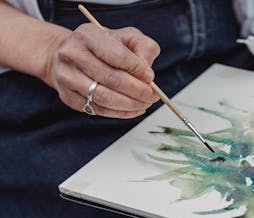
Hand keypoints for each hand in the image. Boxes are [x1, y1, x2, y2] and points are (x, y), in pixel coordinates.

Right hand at [43, 23, 160, 117]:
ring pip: (103, 98)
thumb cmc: (106, 46)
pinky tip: (134, 109)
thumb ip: (143, 48)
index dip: (137, 69)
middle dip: (137, 91)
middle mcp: (72, 54)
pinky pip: (97, 110)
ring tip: (145, 103)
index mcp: (88, 35)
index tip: (151, 78)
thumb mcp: (128, 37)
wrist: (73, 54)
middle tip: (152, 96)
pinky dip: (120, 113)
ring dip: (130, 105)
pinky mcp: (67, 96)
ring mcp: (67, 76)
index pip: (116, 55)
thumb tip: (147, 73)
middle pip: (110, 79)